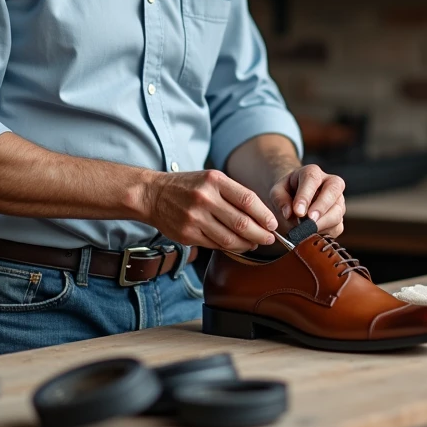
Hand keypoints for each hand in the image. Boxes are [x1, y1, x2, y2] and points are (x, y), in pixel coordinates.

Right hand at [145, 169, 276, 251]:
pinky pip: (215, 245)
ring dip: (247, 244)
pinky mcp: (187, 234)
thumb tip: (261, 215)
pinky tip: (237, 245)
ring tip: (254, 244)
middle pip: (241, 222)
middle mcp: (205, 198)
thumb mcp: (211, 179)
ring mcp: (195, 218)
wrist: (152, 194)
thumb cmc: (187, 186)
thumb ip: (234, 194)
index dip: (264, 215)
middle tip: (270, 239)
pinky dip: (230, 248)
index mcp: (214, 181)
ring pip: (230, 238)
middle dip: (260, 234)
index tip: (273, 224)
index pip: (247, 200)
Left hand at [270, 165, 345, 237]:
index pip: (312, 179)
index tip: (298, 212)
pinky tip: (312, 234)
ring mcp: (338, 200)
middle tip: (310, 220)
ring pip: (337, 211)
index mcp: (312, 173)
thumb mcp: (277, 192)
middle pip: (333, 190)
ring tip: (307, 231)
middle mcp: (330, 183)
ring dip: (322, 223)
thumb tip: (288, 214)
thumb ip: (280, 200)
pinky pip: (337, 226)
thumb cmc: (287, 193)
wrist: (296, 199)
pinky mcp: (339, 216)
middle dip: (321, 207)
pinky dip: (324, 232)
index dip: (306, 196)